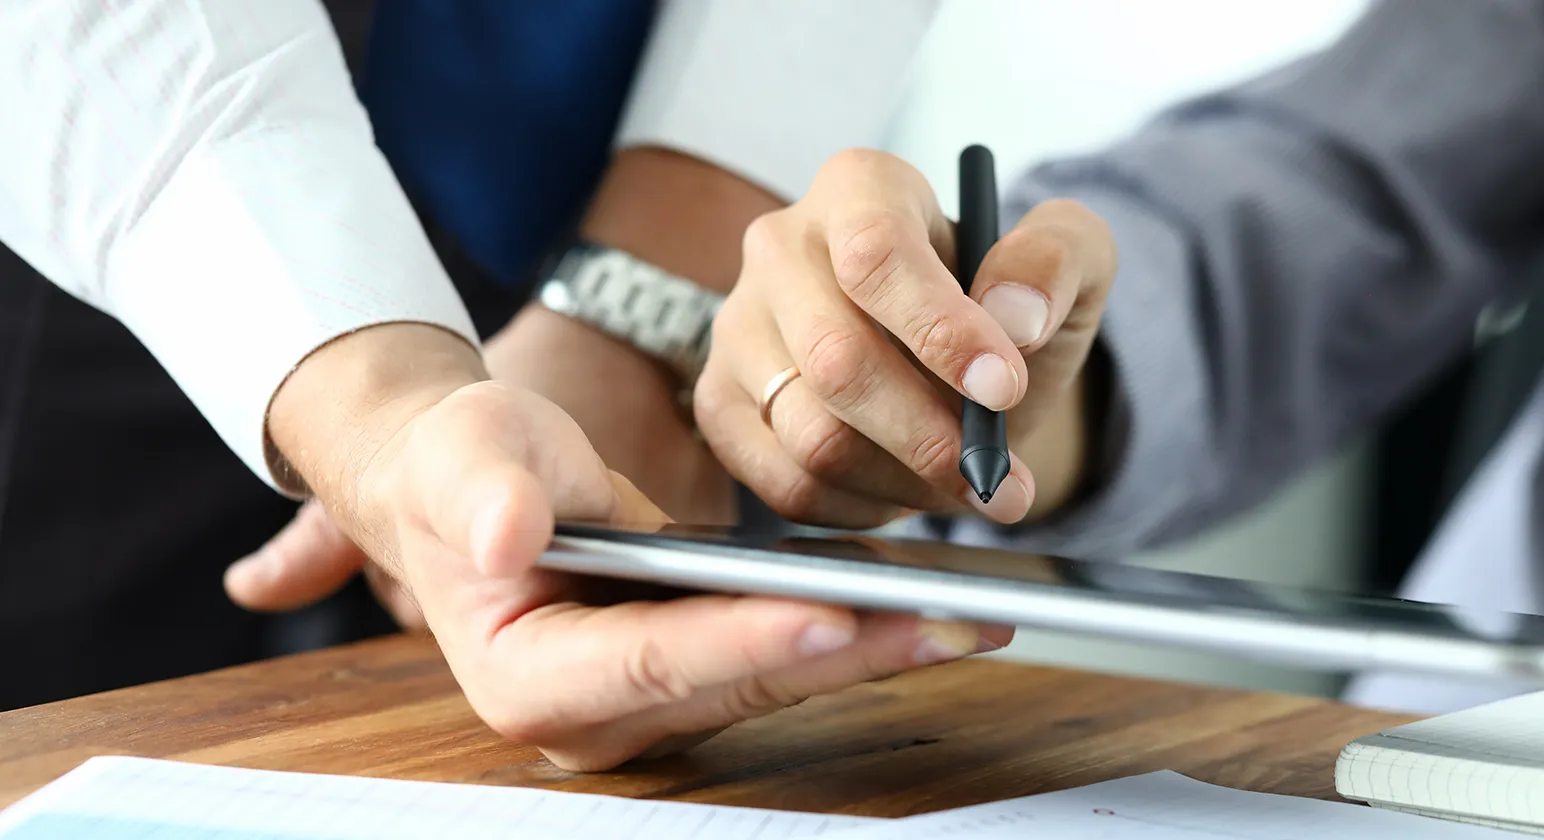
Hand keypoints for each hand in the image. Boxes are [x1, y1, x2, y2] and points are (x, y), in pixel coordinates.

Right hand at [257, 322, 1007, 770]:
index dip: (742, 641)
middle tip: (951, 620)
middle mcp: (596, 718)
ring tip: (970, 614)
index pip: (651, 661)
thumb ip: (483, 493)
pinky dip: (858, 632)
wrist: (475, 486)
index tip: (831, 616)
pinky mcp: (697, 682)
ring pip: (778, 682)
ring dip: (876, 648)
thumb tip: (505, 535)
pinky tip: (928, 604)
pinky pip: (786, 661)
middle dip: (850, 651)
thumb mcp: (463, 457)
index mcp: (529, 677)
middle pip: (739, 684)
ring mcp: (652, 708)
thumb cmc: (463, 467)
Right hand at [694, 149, 1115, 529]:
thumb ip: (1057, 264)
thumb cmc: (1008, 308)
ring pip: (810, 434)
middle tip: (998, 478)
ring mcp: (738, 326)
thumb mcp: (1069, 264)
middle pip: (836, 360)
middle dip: (930, 437)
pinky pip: (784, 483)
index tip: (1003, 388)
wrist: (961, 368)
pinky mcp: (721, 403)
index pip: (875, 254)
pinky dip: (861, 509)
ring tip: (962, 484)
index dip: (940, 330)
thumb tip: (1014, 316)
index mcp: (860, 188)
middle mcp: (780, 246)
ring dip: (905, 482)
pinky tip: (904, 492)